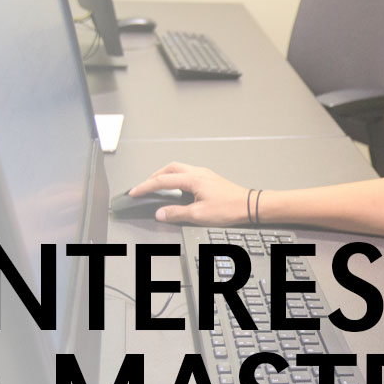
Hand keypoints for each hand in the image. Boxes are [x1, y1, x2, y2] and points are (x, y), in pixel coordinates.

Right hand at [130, 161, 250, 224]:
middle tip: (144, 187)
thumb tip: (160, 213)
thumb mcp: (199, 215)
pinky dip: (176, 179)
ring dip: (165, 176)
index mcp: (192, 179)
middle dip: (153, 177)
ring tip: (157, 187)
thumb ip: (176, 213)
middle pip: (169, 168)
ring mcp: (204, 174)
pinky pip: (187, 174)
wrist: (248, 206)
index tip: (134, 192)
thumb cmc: (229, 208)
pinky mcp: (209, 179)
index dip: (145, 187)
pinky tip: (177, 189)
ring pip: (178, 169)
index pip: (162, 180)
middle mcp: (198, 173)